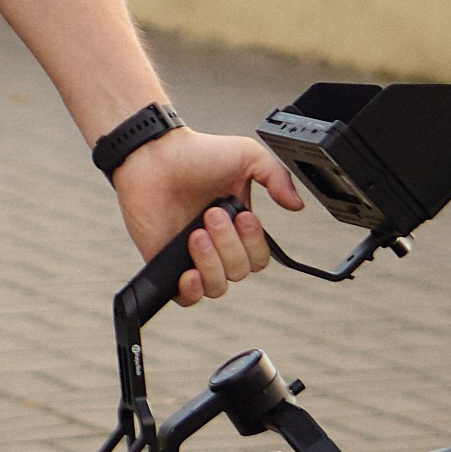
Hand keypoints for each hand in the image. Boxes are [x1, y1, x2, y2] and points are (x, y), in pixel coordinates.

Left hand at [110, 129, 305, 304]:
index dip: (254, 242)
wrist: (153, 157)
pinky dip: (192, 291)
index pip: (259, 257)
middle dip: (228, 245)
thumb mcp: (247, 155)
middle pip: (240, 271)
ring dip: (211, 263)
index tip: (241, 216)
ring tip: (196, 234)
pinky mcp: (166, 265)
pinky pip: (186, 297)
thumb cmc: (195, 154)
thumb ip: (277, 177)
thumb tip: (297, 205)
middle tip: (210, 215)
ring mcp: (192, 256)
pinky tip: (189, 272)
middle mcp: (218, 245)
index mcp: (238, 226)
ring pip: (217, 286)